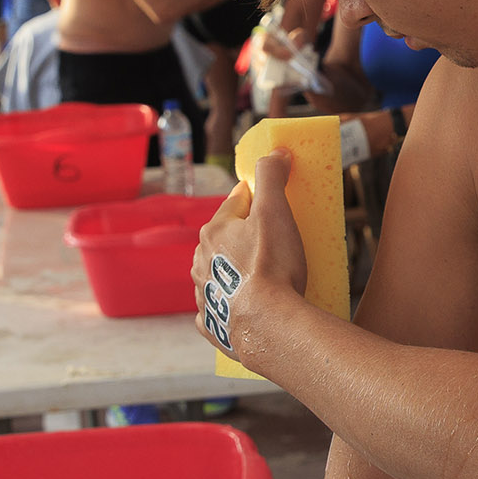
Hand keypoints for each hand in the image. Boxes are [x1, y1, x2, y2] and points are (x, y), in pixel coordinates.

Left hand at [191, 150, 307, 362]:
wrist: (267, 326)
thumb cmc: (272, 266)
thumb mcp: (276, 211)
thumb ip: (272, 176)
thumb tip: (275, 152)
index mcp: (214, 230)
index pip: (236, 201)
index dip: (258, 197)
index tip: (275, 201)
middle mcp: (201, 259)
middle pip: (224, 237)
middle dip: (244, 235)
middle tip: (276, 242)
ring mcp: (204, 293)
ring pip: (217, 271)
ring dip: (234, 270)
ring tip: (264, 276)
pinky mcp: (212, 323)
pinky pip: (217, 307)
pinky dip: (229, 304)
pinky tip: (244, 307)